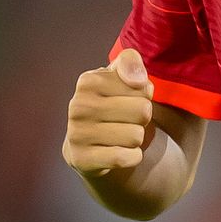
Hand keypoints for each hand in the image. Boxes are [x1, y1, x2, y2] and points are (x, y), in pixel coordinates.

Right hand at [64, 48, 153, 177]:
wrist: (90, 144)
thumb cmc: (114, 102)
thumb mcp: (122, 74)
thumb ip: (131, 62)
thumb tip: (139, 81)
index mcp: (88, 81)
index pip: (144, 88)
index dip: (144, 96)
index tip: (128, 99)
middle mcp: (78, 106)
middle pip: (143, 111)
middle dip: (143, 118)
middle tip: (127, 120)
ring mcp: (76, 134)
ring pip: (136, 136)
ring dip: (136, 138)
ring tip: (121, 135)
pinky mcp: (81, 159)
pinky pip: (126, 158)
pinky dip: (132, 157)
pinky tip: (120, 152)